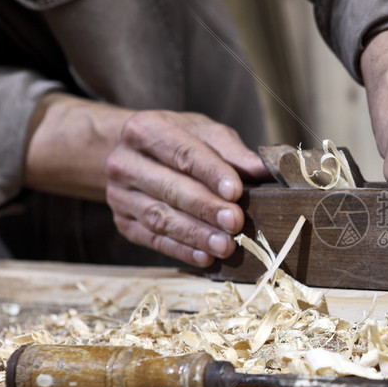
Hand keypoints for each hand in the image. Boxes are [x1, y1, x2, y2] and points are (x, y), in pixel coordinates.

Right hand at [104, 111, 271, 265]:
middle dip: (205, 208)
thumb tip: (268, 170)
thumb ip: (235, 153)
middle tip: (235, 222)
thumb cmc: (179, 142)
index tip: (236, 191)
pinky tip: (205, 257)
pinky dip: (181, 250)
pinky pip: (153, 239)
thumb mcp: (205, 135)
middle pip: (171, 188)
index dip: (211, 173)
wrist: (135, 155)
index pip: (183, 153)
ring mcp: (119, 195)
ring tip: (226, 245)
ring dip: (196, 235)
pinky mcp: (123, 222)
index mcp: (145, 130)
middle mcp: (125, 162)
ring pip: (160, 218)